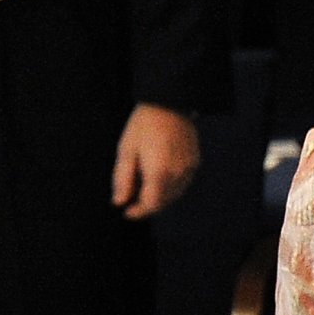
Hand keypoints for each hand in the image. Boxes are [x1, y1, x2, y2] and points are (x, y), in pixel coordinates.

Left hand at [111, 104, 199, 218]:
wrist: (169, 102)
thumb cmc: (144, 124)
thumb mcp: (127, 150)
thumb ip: (122, 179)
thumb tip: (119, 202)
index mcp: (159, 173)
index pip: (150, 205)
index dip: (138, 212)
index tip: (127, 212)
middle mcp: (177, 175)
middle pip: (162, 203)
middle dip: (147, 205)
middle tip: (133, 199)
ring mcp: (188, 169)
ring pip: (174, 195)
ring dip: (159, 197)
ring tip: (145, 185)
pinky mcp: (194, 163)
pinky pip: (182, 183)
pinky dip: (170, 186)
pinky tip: (159, 174)